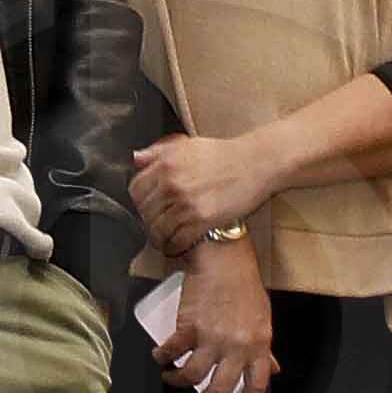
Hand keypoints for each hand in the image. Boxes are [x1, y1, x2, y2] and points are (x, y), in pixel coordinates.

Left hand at [127, 130, 274, 258]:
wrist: (256, 164)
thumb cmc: (225, 155)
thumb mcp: (188, 145)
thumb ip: (159, 152)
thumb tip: (137, 158)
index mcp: (166, 164)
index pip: (136, 190)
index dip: (140, 201)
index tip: (147, 207)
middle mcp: (172, 184)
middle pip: (145, 212)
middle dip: (149, 220)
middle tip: (156, 224)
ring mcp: (186, 203)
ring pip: (158, 229)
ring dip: (159, 238)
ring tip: (164, 239)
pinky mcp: (201, 220)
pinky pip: (177, 241)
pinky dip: (174, 247)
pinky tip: (177, 246)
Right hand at [150, 252, 274, 392]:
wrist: (223, 258)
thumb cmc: (245, 285)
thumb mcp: (263, 319)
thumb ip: (264, 347)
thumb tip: (272, 369)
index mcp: (258, 346)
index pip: (256, 387)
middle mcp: (236, 347)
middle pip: (219, 390)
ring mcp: (211, 338)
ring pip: (191, 376)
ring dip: (177, 381)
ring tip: (171, 378)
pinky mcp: (188, 327)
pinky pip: (172, 352)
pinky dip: (162, 358)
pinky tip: (158, 358)